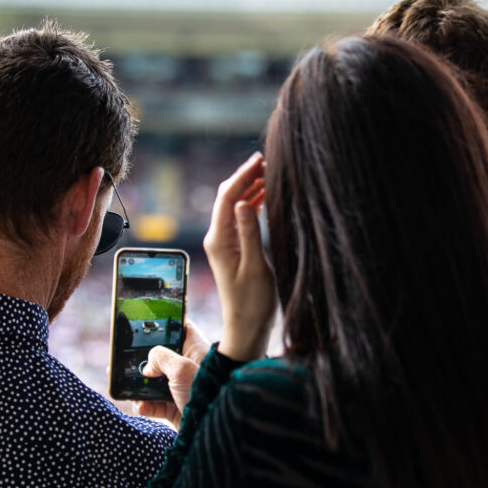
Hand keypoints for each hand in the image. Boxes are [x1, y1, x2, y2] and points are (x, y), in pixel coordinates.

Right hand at [136, 320, 210, 428]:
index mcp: (193, 350)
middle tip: (126, 364)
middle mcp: (187, 367)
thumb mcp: (181, 367)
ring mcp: (179, 388)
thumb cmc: (205, 391)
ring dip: (139, 387)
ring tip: (128, 388)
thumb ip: (160, 357)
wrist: (214, 428)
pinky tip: (141, 406)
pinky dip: (145, 405)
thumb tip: (147, 366)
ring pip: (154, 382)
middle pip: (160, 358)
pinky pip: (153, 404)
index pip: (179, 330)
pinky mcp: (174, 407)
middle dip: (143, 363)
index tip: (144, 330)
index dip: (163, 327)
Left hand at [204, 153, 275, 361]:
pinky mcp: (234, 248)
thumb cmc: (252, 302)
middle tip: (267, 161)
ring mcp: (225, 243)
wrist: (247, 327)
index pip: (227, 198)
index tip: (260, 160)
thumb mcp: (254, 267)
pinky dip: (252, 204)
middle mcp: (218, 238)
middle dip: (245, 177)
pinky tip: (266, 195)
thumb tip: (243, 203)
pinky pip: (240, 218)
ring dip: (250, 189)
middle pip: (228, 198)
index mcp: (219, 240)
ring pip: (234, 206)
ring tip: (270, 173)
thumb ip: (249, 233)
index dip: (242, 176)